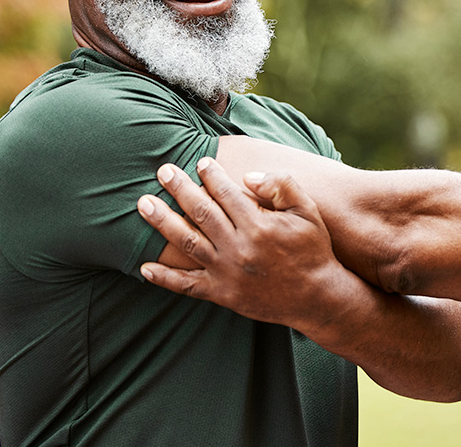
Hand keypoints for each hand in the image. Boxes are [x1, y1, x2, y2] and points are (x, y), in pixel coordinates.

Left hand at [137, 158, 348, 333]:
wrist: (317, 297)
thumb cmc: (312, 250)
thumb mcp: (307, 211)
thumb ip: (281, 186)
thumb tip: (247, 176)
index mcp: (258, 226)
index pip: (226, 193)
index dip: (211, 175)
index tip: (200, 162)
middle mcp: (238, 248)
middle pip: (200, 212)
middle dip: (179, 189)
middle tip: (163, 171)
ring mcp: (227, 273)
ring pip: (187, 243)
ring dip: (162, 222)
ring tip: (144, 204)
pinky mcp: (222, 294)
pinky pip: (187, 286)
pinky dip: (164, 278)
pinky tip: (145, 267)